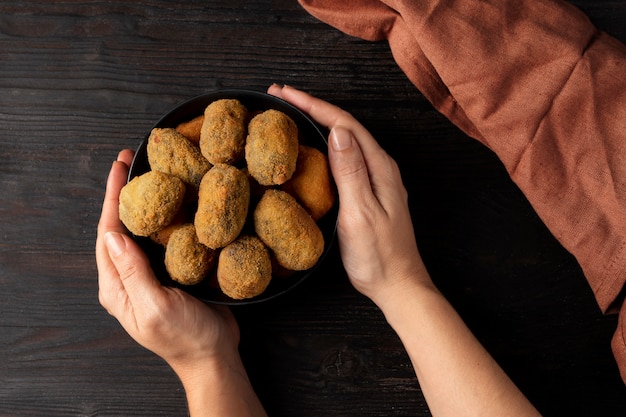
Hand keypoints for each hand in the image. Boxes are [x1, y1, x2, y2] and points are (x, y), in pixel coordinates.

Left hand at [95, 150, 239, 375]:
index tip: (119, 167)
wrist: (213, 355)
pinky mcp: (170, 273)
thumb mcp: (156, 306)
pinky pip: (163, 240)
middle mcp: (128, 278)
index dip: (112, 198)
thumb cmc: (185, 338)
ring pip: (142, 231)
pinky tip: (176, 202)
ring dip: (145, 202)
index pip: (108, 234)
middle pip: (120, 228)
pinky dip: (166, 217)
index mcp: (117, 287)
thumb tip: (114, 235)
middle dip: (124, 194)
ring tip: (152, 174)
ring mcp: (149, 275)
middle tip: (133, 161)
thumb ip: (133, 273)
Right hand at [267, 85, 431, 301]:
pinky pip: (343, 157)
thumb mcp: (361, 213)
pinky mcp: (367, 191)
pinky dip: (323, 145)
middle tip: (279, 97)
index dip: (313, 105)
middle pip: (343, 126)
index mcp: (379, 167)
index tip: (285, 94)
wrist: (397, 285)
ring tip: (289, 113)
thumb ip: (351, 172)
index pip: (343, 124)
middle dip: (311, 107)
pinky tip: (309, 147)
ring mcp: (374, 178)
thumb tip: (337, 132)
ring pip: (343, 140)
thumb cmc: (379, 255)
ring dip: (316, 122)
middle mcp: (379, 167)